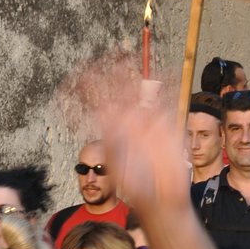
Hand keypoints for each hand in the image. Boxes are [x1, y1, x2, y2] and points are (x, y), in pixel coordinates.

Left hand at [55, 52, 189, 213]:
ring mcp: (147, 120)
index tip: (79, 70)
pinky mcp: (167, 123)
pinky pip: (167, 100)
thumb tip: (109, 112)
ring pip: (141, 91)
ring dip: (137, 74)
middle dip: (113, 71)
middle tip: (112, 52)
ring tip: (134, 55)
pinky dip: (169, 84)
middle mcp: (127, 120)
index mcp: (110, 128)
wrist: (160, 196)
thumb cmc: (136, 185)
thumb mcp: (119, 160)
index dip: (87, 86)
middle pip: (118, 90)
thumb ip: (115, 136)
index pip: (95, 102)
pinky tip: (169, 70)